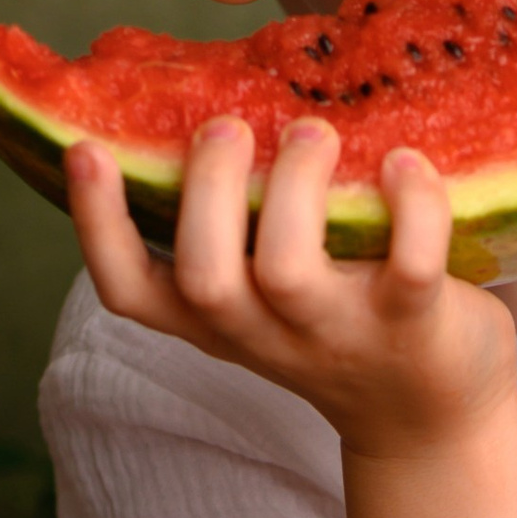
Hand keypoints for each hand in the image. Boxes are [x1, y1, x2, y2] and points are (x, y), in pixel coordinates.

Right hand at [67, 118, 516, 462]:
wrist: (430, 416)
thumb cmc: (337, 325)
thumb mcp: (265, 293)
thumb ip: (233, 228)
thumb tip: (207, 101)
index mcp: (214, 321)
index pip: (128, 290)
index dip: (97, 224)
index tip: (86, 149)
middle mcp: (265, 333)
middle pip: (204, 278)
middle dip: (208, 189)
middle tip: (229, 126)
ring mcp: (339, 334)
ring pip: (288, 272)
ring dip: (297, 185)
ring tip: (312, 131)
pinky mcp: (413, 326)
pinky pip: (411, 266)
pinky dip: (410, 205)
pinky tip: (405, 162)